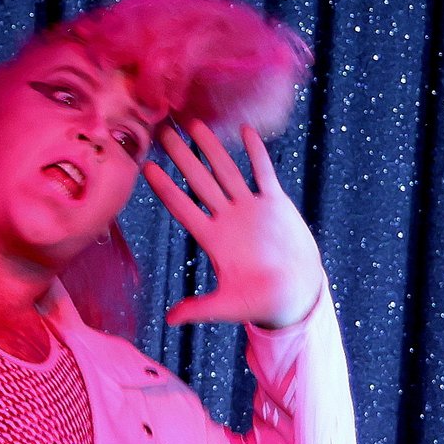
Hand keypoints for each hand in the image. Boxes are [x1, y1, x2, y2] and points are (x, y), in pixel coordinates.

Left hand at [143, 121, 325, 329]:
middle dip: (180, 156)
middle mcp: (227, 219)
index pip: (183, 208)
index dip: (165, 189)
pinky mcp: (276, 205)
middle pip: (199, 181)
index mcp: (213, 240)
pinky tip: (244, 130)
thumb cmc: (261, 303)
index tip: (146, 167)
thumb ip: (200, 309)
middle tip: (162, 130)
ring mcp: (250, 209)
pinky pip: (263, 173)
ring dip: (211, 148)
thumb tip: (170, 320)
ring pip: (226, 171)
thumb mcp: (229, 306)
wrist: (296, 296)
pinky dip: (255, 152)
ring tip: (194, 123)